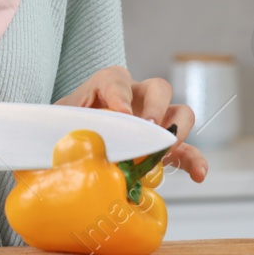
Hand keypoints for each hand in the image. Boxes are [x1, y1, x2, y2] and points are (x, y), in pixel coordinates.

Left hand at [56, 66, 208, 182]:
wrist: (70, 150)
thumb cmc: (64, 133)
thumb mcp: (56, 129)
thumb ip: (59, 134)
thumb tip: (62, 152)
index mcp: (106, 87)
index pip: (116, 79)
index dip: (119, 93)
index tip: (120, 111)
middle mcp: (136, 99)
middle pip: (158, 88)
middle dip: (155, 107)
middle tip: (147, 128)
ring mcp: (153, 123)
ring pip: (180, 113)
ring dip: (178, 129)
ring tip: (165, 150)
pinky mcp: (164, 148)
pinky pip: (187, 151)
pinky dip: (195, 161)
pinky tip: (197, 175)